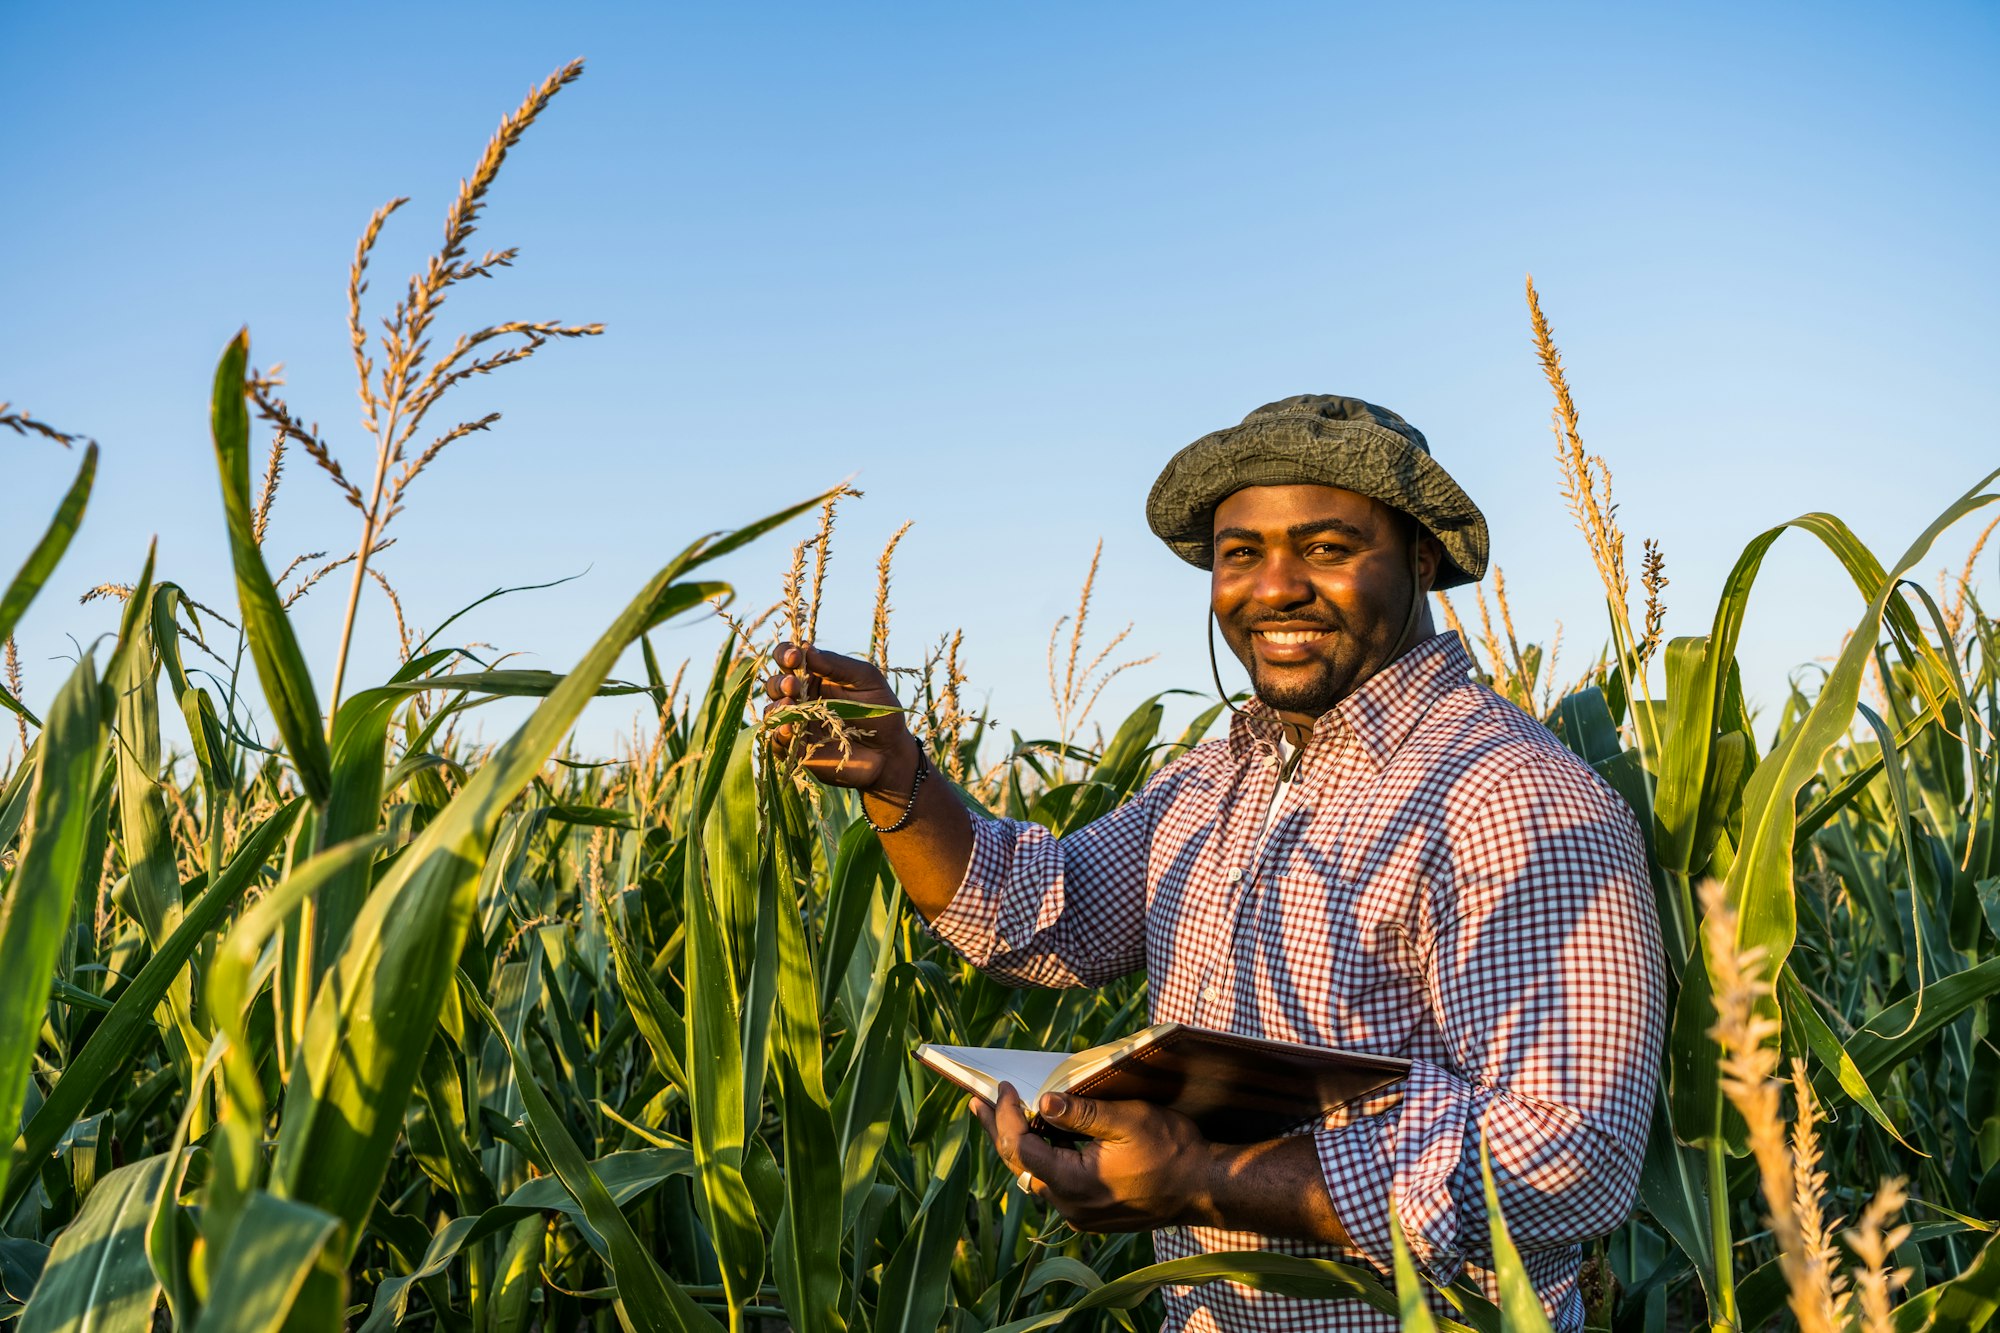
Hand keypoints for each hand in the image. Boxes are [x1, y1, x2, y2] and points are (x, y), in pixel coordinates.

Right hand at [760, 642, 917, 792]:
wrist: (890, 752)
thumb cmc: (881, 711)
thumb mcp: (866, 680)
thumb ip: (837, 665)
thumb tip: (807, 649)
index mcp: (816, 675)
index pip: (790, 658)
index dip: (786, 653)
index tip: (795, 656)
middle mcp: (802, 698)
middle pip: (775, 684)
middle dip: (780, 681)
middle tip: (793, 684)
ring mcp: (798, 724)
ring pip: (772, 711)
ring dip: (776, 706)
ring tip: (789, 703)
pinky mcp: (798, 749)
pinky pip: (778, 741)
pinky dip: (778, 733)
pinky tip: (788, 729)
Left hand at [971, 1084, 1216, 1232]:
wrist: (1205, 1187)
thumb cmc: (1172, 1150)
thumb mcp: (1128, 1120)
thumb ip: (1081, 1113)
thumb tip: (1043, 1101)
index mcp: (1075, 1183)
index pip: (1022, 1148)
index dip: (1007, 1116)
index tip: (1003, 1087)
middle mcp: (1070, 1206)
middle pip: (1021, 1165)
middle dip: (1000, 1130)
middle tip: (978, 1103)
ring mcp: (1080, 1214)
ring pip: (1036, 1176)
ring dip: (1020, 1144)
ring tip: (1003, 1114)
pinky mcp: (1091, 1214)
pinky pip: (1056, 1184)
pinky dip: (1044, 1158)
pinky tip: (1041, 1136)